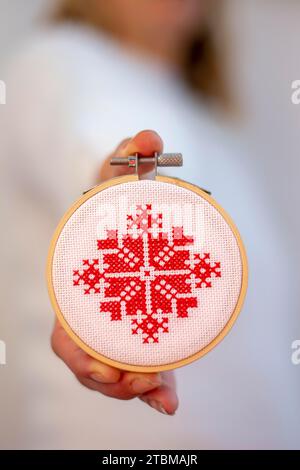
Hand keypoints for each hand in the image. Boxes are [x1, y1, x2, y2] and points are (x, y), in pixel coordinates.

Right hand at [51, 130, 177, 415]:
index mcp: (79, 287)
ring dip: (137, 389)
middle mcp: (92, 311)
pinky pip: (139, 364)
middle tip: (148, 383)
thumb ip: (130, 155)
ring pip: (115, 371)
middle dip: (114, 383)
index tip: (106, 370)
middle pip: (91, 364)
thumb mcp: (118, 176)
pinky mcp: (138, 330)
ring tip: (164, 393)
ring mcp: (115, 323)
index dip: (81, 356)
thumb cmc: (114, 202)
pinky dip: (153, 386)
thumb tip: (149, 137)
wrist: (121, 219)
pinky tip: (170, 398)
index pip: (68, 333)